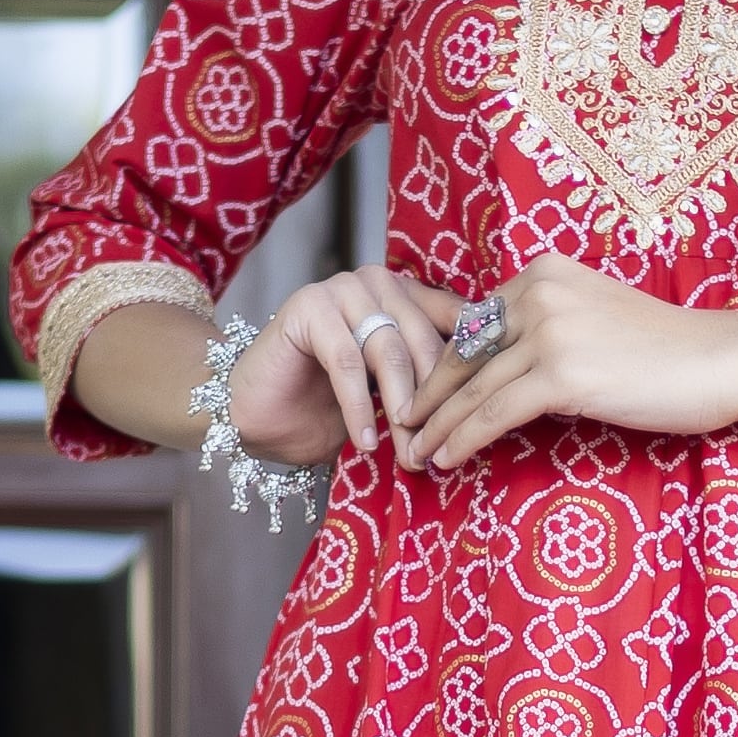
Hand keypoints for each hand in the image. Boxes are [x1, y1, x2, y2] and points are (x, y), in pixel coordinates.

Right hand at [226, 268, 458, 469]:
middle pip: (423, 343)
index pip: (452, 327)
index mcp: (405, 296)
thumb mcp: (389, 398)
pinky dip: (359, 407)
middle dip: (433, 404)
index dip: (468, 374)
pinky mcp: (308, 307)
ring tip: (407, 454)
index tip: (479, 421)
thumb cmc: (323, 409)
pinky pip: (347, 362)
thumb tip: (482, 411)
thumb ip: (428, 388)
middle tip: (436, 451)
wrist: (255, 415)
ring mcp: (342, 289)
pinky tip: (365, 442)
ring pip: (389, 351)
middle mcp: (378, 282)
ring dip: (400, 409)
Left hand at [402, 257, 737, 474]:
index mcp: (542, 273)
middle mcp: (539, 292)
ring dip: (438, 427)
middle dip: (429, 399)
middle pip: (465, 354)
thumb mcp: (594, 321)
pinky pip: (496, 413)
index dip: (443, 368)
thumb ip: (545, 330)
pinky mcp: (563, 373)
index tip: (421, 399)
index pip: (475, 325)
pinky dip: (464, 439)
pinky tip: (446, 460)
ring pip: (474, 388)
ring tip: (416, 456)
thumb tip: (501, 370)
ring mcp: (550, 331)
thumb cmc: (665, 351)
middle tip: (403, 430)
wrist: (719, 360)